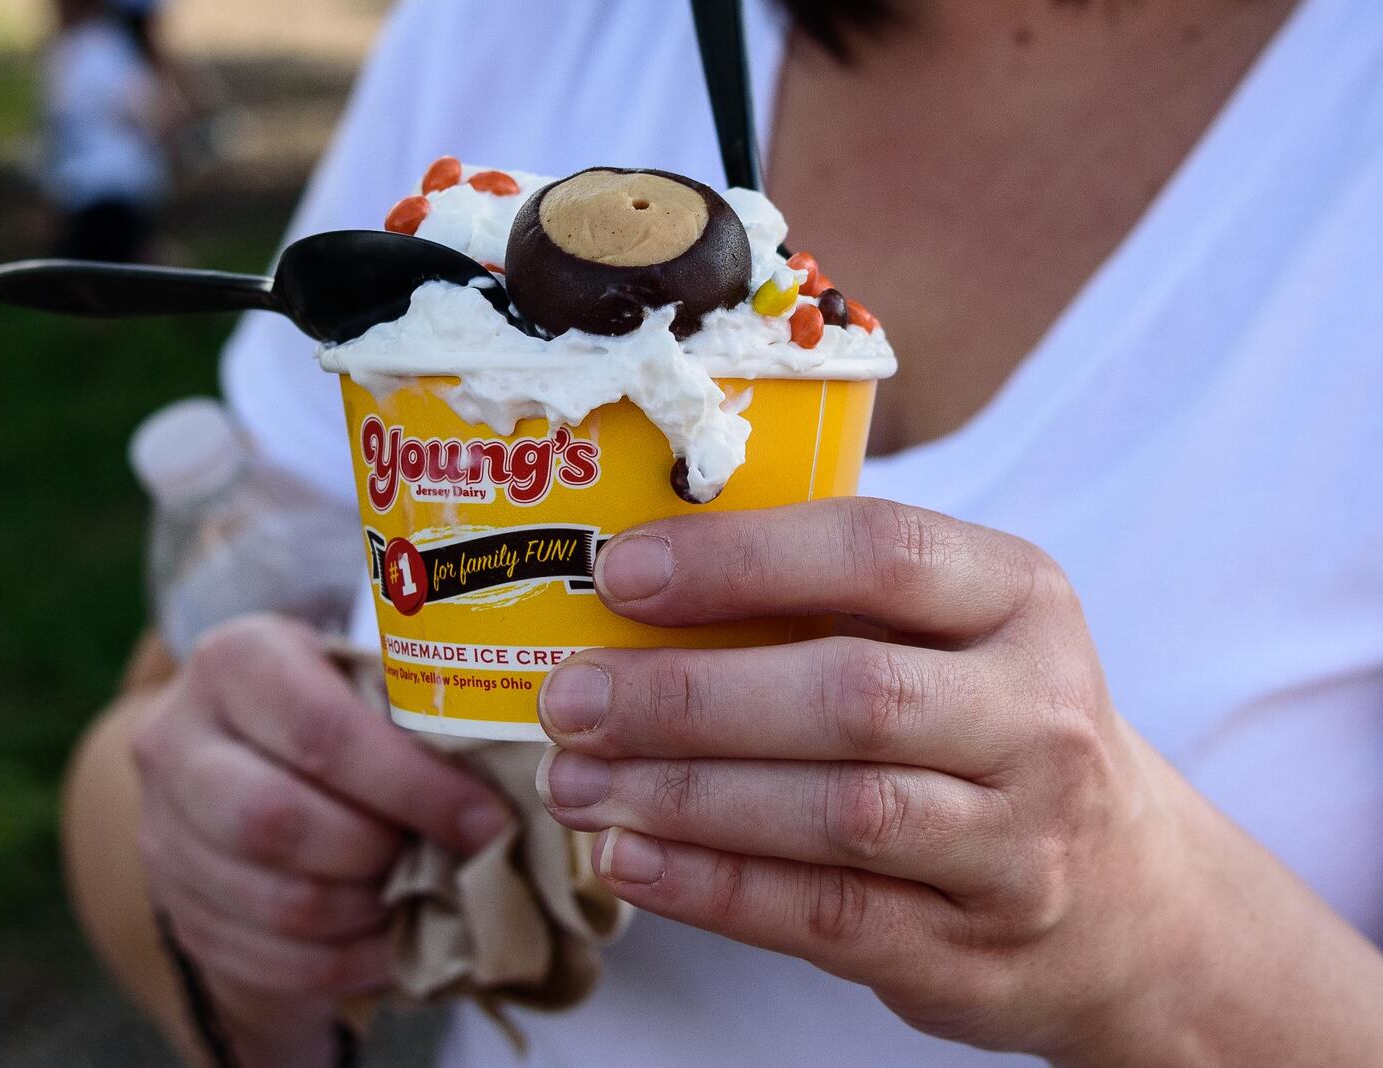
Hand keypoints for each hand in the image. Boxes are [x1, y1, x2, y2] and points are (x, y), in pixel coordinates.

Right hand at [131, 614, 510, 1053]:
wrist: (241, 750)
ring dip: (369, 913)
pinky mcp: (175, 904)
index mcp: (235, 662)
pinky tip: (393, 941)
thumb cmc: (333, 704)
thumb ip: (419, 711)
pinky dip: (345, 961)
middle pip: (279, 821)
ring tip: (425, 899)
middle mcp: (177, 741)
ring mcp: (164, 830)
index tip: (486, 819)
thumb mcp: (362, 676)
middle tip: (447, 860)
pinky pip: (266, 957)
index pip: (321, 733)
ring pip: (274, 900)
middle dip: (383, 851)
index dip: (412, 786)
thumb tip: (527, 777)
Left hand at [535, 498, 1223, 1061]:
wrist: (1130, 899)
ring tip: (575, 783)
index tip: (621, 573)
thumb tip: (632, 587)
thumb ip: (829, 604)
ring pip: (838, 815)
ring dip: (685, 797)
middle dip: (689, 696)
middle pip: (852, 695)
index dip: (741, 560)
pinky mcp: (973, 947)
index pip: (882, 552)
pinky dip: (714, 889)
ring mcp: (1017, 842)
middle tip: (571, 698)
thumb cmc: (991, 730)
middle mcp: (1037, 716)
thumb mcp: (955, 636)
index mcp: (1021, 600)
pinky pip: (828, 917)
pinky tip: (630, 860)